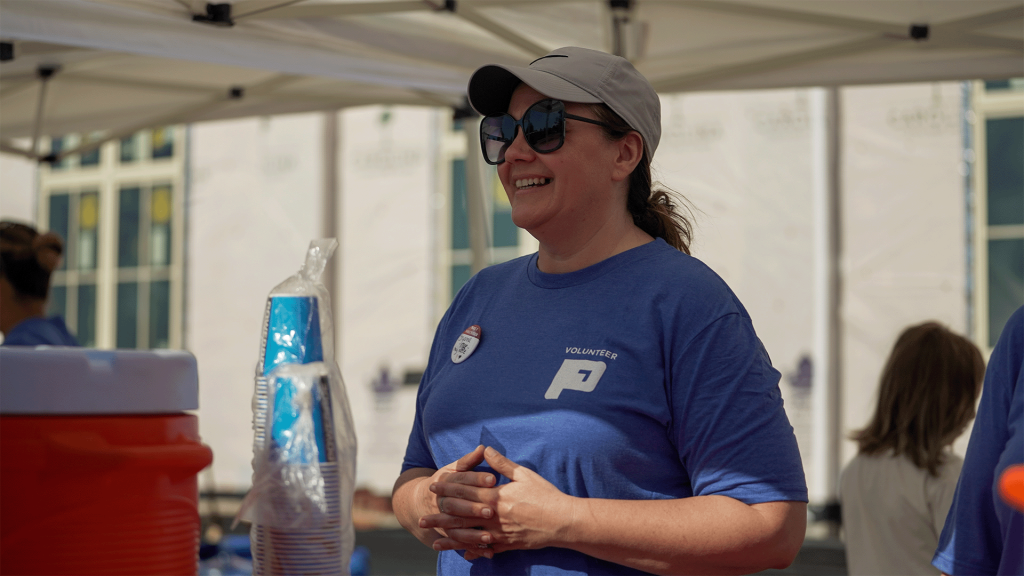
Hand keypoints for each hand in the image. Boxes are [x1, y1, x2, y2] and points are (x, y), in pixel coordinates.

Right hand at [418, 445, 497, 558]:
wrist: (420, 502)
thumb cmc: (447, 482)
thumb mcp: (454, 468)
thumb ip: (469, 461)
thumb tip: (483, 447)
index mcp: (445, 481)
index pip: (461, 479)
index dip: (476, 479)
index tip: (493, 479)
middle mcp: (441, 500)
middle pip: (457, 504)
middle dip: (473, 507)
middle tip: (490, 510)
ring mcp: (442, 518)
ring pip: (456, 526)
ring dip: (472, 533)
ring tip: (490, 536)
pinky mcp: (447, 533)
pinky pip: (459, 542)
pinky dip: (473, 547)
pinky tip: (488, 551)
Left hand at [423, 446, 576, 557]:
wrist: (563, 521)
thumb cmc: (545, 495)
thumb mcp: (524, 474)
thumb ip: (501, 464)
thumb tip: (485, 449)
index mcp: (496, 497)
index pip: (466, 493)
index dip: (448, 490)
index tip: (433, 488)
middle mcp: (494, 517)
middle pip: (461, 517)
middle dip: (441, 517)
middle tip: (423, 518)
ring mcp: (499, 533)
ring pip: (469, 536)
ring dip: (450, 538)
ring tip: (433, 539)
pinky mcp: (507, 544)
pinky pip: (485, 549)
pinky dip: (472, 551)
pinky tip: (461, 554)